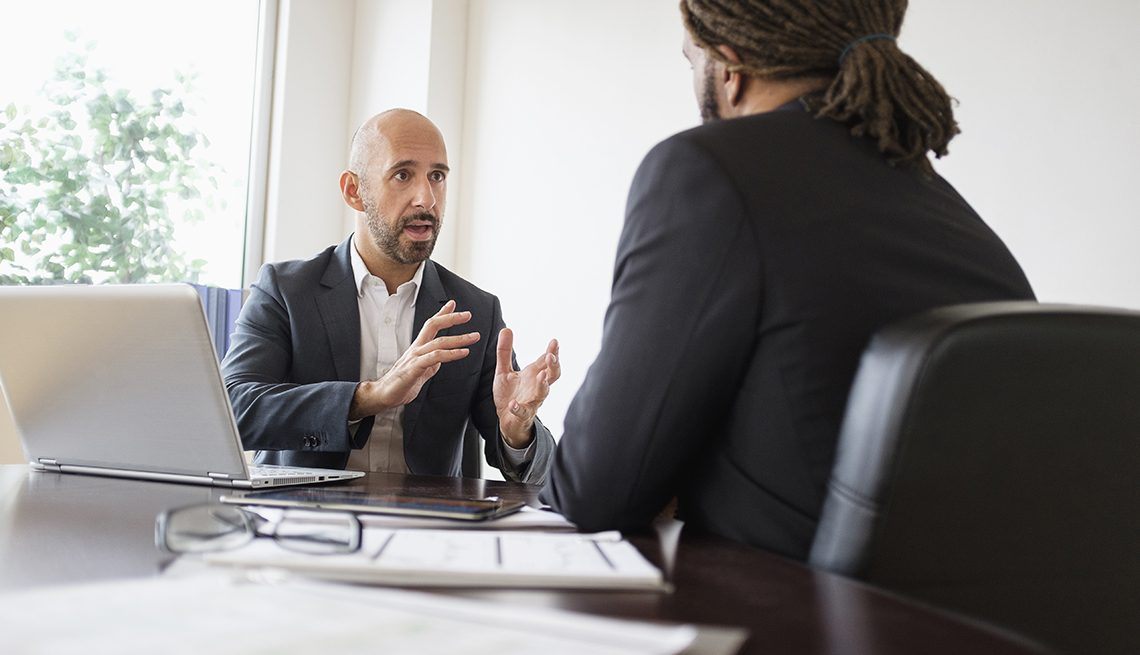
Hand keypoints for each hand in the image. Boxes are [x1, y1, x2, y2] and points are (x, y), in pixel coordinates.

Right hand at [349, 300, 477, 419]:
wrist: (384, 394)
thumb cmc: (402, 382)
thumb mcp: (422, 369)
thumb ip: (432, 361)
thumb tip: (442, 358)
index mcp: (418, 347)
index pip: (430, 325)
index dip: (442, 314)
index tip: (452, 304)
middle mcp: (417, 348)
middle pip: (433, 326)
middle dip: (451, 318)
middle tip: (468, 315)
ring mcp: (415, 357)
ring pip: (438, 342)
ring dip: (459, 338)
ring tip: (474, 336)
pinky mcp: (415, 368)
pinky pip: (435, 358)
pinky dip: (451, 354)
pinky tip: (463, 352)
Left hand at [494, 328, 559, 447]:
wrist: (507, 420)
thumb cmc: (510, 394)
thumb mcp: (504, 371)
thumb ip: (504, 352)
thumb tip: (506, 329)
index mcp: (534, 374)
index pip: (547, 361)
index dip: (552, 351)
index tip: (554, 341)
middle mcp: (536, 386)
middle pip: (552, 375)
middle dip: (553, 365)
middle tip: (551, 355)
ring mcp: (532, 401)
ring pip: (543, 393)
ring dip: (543, 384)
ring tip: (541, 375)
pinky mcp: (523, 414)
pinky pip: (523, 412)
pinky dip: (519, 408)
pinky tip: (513, 404)